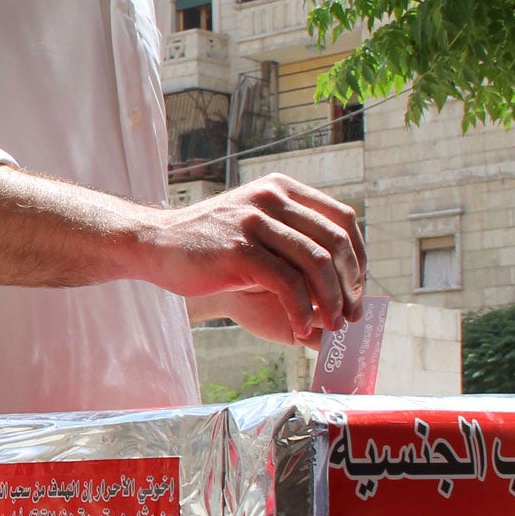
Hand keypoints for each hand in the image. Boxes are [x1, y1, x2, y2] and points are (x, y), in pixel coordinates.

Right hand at [135, 175, 364, 339]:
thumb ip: (291, 235)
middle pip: (336, 242)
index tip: (357, 290)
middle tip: (351, 315)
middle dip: (351, 285)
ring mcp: (254, 222)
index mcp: (282, 189)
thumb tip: (340, 272)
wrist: (156, 243)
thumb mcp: (255, 224)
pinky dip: (302, 309)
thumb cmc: (209, 243)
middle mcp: (272, 199)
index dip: (359, 258)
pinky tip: (301, 326)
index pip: (343, 219)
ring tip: (332, 325)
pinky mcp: (240, 250)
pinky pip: (288, 284)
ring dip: (332, 300)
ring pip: (317, 263)